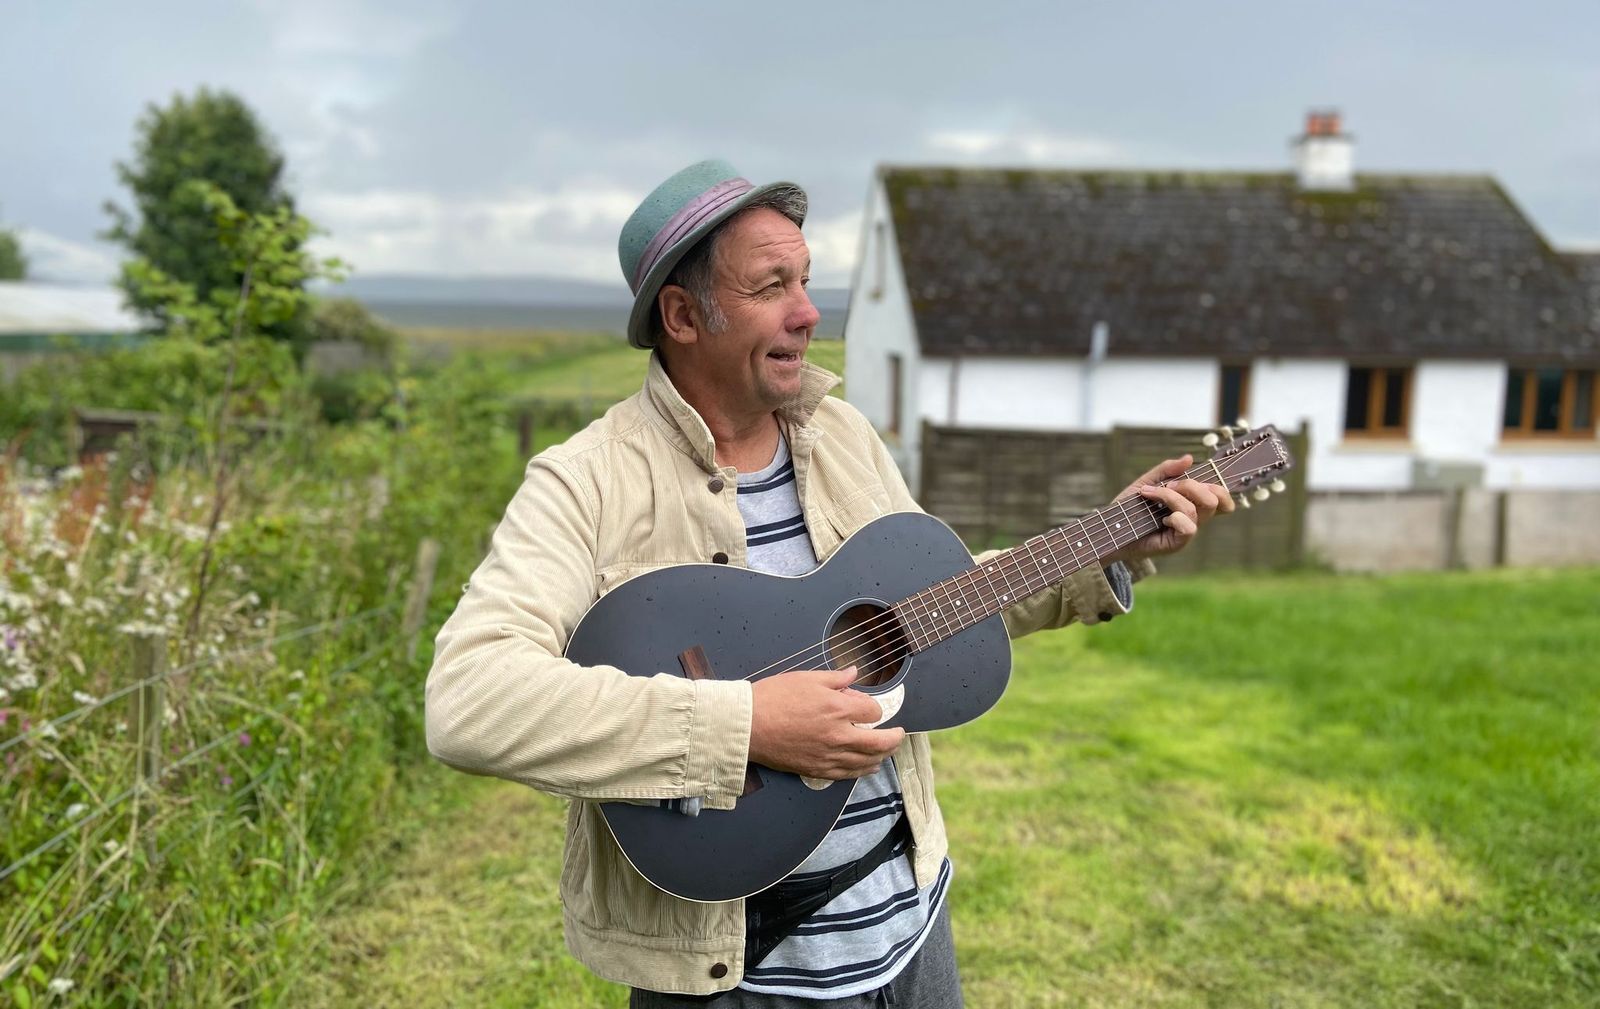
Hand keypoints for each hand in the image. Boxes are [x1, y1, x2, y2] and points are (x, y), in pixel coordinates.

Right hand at [748, 667, 904, 779]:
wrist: (748, 725)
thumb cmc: (773, 698)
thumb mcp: (807, 678)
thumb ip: (836, 678)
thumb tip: (854, 673)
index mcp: (838, 709)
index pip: (872, 711)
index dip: (873, 707)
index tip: (866, 706)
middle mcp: (839, 735)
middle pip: (879, 742)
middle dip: (894, 738)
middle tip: (899, 734)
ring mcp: (829, 756)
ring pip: (867, 762)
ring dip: (882, 756)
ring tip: (887, 751)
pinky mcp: (817, 770)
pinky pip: (848, 774)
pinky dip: (862, 771)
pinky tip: (868, 767)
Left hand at [1106, 455, 1234, 562]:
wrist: (1110, 529)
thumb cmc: (1128, 508)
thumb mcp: (1146, 482)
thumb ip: (1166, 470)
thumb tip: (1189, 458)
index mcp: (1191, 503)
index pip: (1221, 498)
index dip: (1219, 487)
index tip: (1191, 477)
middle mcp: (1193, 518)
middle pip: (1215, 499)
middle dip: (1192, 486)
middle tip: (1168, 485)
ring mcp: (1185, 532)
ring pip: (1196, 510)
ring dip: (1171, 497)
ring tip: (1150, 495)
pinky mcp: (1176, 544)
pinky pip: (1189, 528)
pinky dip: (1175, 517)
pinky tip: (1160, 519)